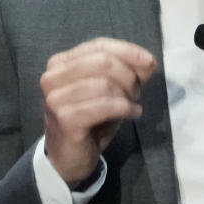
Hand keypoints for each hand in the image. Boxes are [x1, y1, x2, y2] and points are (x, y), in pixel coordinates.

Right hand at [41, 38, 156, 185]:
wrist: (68, 157)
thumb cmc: (89, 121)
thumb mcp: (109, 91)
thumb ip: (126, 72)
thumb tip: (147, 62)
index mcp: (60, 63)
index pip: (98, 46)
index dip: (127, 51)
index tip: (150, 62)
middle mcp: (53, 77)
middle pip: (103, 62)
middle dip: (128, 76)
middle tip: (136, 93)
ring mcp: (55, 98)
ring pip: (105, 84)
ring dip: (127, 95)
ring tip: (132, 105)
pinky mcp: (65, 118)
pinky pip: (105, 105)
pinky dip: (124, 108)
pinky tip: (132, 114)